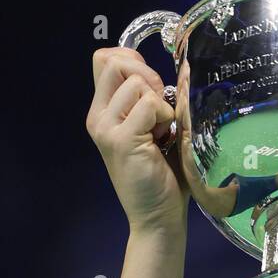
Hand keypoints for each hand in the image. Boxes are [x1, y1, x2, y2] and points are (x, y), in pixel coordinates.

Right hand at [86, 46, 189, 236]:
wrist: (158, 218)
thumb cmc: (163, 177)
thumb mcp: (154, 129)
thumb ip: (152, 100)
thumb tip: (179, 69)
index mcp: (103, 112)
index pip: (105, 59)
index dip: (132, 62)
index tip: (153, 89)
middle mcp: (98, 117)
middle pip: (112, 60)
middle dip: (145, 74)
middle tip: (160, 107)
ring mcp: (106, 128)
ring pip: (134, 81)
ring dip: (158, 100)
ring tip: (162, 129)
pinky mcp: (121, 140)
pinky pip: (148, 104)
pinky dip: (165, 115)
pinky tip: (165, 138)